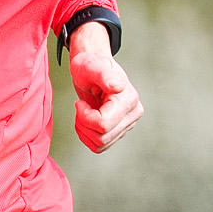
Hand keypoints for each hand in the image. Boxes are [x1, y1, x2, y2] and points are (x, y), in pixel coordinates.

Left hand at [68, 24, 142, 152]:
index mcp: (128, 99)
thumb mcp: (91, 66)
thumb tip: (117, 87)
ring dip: (84, 130)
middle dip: (84, 124)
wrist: (92, 70)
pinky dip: (87, 136)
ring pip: (100, 144)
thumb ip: (104, 74)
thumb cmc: (90, 65)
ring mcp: (127, 124)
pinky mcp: (119, 131)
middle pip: (102, 137)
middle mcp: (133, 114)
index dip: (85, 117)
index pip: (103, 125)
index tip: (79, 103)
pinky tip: (85, 120)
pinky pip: (99, 146)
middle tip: (80, 106)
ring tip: (82, 112)